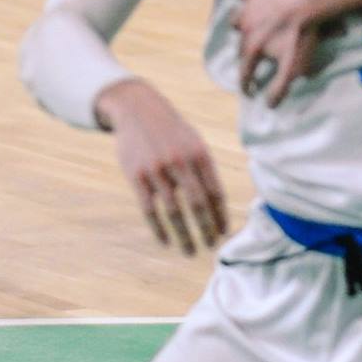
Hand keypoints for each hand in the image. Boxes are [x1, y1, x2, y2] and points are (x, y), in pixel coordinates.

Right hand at [97, 77, 227, 253]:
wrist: (138, 110)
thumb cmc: (172, 132)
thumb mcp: (193, 142)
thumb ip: (205, 171)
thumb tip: (217, 208)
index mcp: (199, 154)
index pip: (215, 192)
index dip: (220, 216)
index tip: (223, 234)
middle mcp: (180, 161)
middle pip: (198, 204)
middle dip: (206, 229)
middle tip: (210, 247)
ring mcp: (157, 169)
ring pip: (174, 211)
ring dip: (184, 236)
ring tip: (190, 251)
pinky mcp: (137, 176)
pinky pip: (151, 209)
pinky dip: (159, 229)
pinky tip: (166, 242)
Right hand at [237, 0, 322, 106]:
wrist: (308, 0)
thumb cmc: (302, 36)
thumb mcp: (294, 67)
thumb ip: (279, 87)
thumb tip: (268, 104)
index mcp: (252, 49)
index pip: (244, 72)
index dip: (246, 85)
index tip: (249, 91)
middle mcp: (244, 30)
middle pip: (240, 47)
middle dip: (246, 56)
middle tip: (256, 59)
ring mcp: (247, 9)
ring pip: (236, 20)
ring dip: (241, 26)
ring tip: (250, 28)